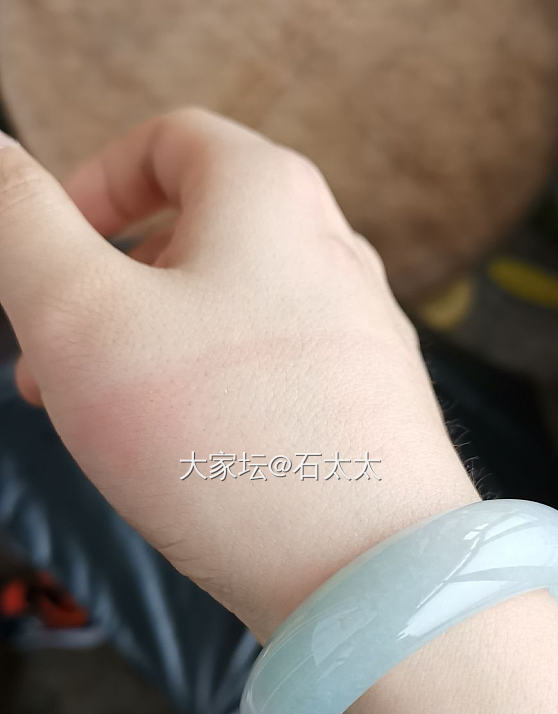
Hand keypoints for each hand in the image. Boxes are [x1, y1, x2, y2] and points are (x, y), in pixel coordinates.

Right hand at [0, 110, 475, 639]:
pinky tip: (179, 459)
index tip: (49, 260)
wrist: (365, 574)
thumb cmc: (223, 436)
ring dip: (148, 349)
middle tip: (53, 364)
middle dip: (106, 289)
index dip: (91, 186)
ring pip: (227, 311)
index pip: (168, 140)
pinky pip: (267, 374)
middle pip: (194, 232)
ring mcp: (358, 332)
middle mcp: (331, 250)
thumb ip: (20, 223)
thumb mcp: (81, 315)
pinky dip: (207, 394)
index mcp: (270, 195)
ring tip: (102, 423)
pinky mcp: (367, 405)